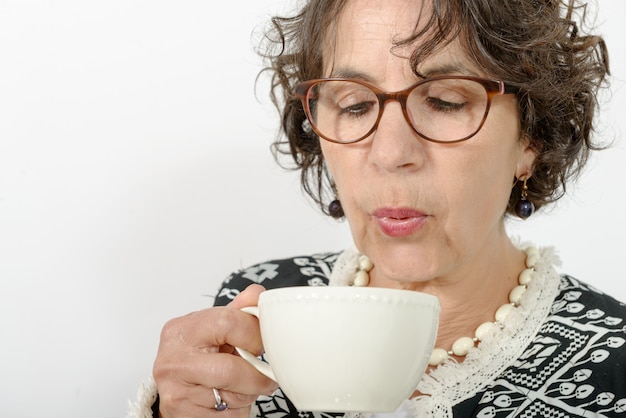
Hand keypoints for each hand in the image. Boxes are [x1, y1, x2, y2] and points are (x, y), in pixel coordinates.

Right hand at [153, 284, 277, 417]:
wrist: (176, 391)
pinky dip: (238, 410)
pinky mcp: (184, 415)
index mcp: (182, 329)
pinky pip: (228, 415)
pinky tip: (229, 400)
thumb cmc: (197, 357)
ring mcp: (176, 391)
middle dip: (257, 375)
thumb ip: (237, 311)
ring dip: (249, 393)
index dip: (254, 335)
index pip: (228, 323)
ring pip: (233, 396)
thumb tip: (257, 295)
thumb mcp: (214, 329)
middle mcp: (174, 360)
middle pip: (231, 369)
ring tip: (244, 385)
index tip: (260, 343)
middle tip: (265, 374)